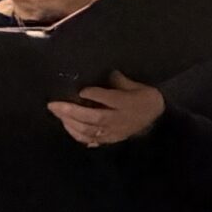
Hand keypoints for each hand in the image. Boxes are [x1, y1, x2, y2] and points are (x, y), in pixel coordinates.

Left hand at [49, 72, 164, 147]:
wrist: (158, 117)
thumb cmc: (144, 97)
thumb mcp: (136, 85)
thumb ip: (118, 80)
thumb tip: (104, 71)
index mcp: (127, 103)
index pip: (109, 99)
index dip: (93, 95)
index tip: (80, 90)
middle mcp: (119, 119)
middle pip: (94, 117)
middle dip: (71, 111)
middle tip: (53, 105)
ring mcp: (115, 132)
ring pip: (90, 131)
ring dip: (71, 123)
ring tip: (57, 114)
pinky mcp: (112, 139)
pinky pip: (92, 140)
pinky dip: (77, 135)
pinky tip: (67, 126)